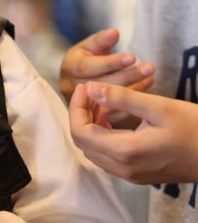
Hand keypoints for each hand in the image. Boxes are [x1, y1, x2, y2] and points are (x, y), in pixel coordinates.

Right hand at [59, 28, 154, 102]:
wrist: (82, 78)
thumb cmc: (89, 58)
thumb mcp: (91, 46)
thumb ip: (101, 40)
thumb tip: (114, 33)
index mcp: (69, 68)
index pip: (88, 67)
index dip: (110, 62)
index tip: (132, 57)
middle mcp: (71, 87)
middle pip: (101, 83)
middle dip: (127, 75)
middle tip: (149, 67)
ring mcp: (83, 104)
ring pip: (110, 99)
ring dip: (134, 88)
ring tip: (151, 76)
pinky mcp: (94, 116)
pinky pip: (116, 111)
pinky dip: (134, 101)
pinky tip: (147, 87)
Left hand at [69, 81, 197, 183]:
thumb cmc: (196, 128)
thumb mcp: (159, 107)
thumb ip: (122, 98)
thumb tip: (90, 88)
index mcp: (126, 152)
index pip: (80, 132)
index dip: (76, 107)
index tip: (85, 87)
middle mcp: (124, 169)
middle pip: (83, 142)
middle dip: (82, 114)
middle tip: (92, 91)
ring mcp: (131, 174)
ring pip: (94, 150)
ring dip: (92, 125)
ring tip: (103, 100)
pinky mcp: (139, 173)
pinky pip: (108, 155)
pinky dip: (104, 135)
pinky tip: (115, 116)